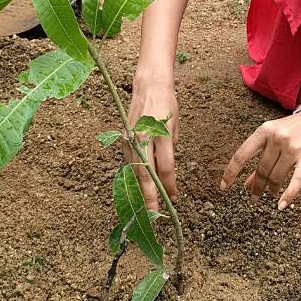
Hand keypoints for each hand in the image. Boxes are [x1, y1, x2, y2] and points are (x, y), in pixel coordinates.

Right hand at [126, 73, 178, 211]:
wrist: (148, 85)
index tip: (174, 198)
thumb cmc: (167, 104)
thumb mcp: (176, 125)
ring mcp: (131, 138)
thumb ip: (172, 148)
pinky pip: (129, 162)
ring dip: (140, 189)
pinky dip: (134, 175)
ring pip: (134, 170)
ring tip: (145, 206)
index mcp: (162, 134)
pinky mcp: (124, 138)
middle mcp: (144, 138)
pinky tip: (138, 186)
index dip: (169, 186)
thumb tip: (167, 170)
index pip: (165, 167)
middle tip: (154, 215)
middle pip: (146, 174)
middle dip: (150, 196)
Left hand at [221, 105, 300, 209]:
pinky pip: (296, 180)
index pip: (242, 154)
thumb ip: (261, 158)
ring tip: (271, 193)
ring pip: (276, 176)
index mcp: (265, 130)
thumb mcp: (276, 138)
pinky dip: (288, 195)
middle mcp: (277, 138)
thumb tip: (247, 183)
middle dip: (256, 186)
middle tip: (255, 196)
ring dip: (272, 189)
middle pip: (261, 169)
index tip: (224, 186)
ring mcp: (293, 147)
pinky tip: (281, 205)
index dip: (231, 172)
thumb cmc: (298, 128)